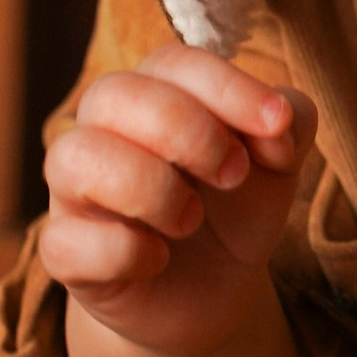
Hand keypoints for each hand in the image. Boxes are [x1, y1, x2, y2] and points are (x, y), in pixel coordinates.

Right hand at [42, 42, 315, 356]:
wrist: (213, 294)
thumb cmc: (234, 209)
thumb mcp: (277, 164)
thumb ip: (291, 123)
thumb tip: (278, 124)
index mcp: (154, 94)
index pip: (172, 63)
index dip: (227, 87)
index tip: (276, 125)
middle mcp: (103, 132)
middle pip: (111, 94)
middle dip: (186, 130)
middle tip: (233, 174)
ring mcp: (76, 192)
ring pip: (72, 156)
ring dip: (146, 186)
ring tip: (190, 219)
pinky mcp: (66, 252)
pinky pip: (65, 240)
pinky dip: (120, 250)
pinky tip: (157, 259)